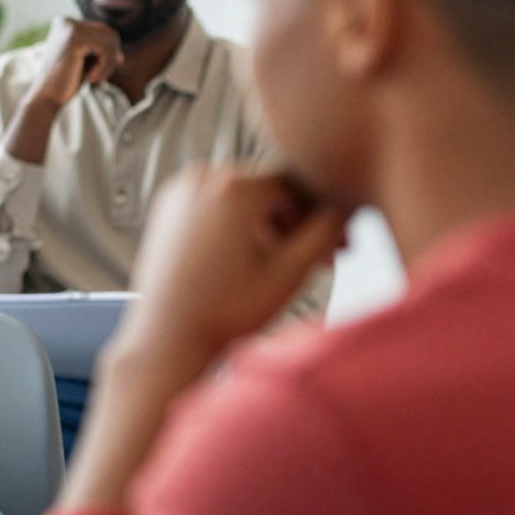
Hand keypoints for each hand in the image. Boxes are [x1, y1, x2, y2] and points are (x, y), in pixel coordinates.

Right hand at [25, 17, 122, 112]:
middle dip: (112, 55)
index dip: (110, 50)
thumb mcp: (85, 59)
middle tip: (102, 76)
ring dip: (110, 63)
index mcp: (66, 22)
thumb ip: (99, 46)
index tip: (105, 69)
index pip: (102, 29)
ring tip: (97, 79)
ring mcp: (70, 27)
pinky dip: (105, 66)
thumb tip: (118, 43)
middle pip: (108, 31)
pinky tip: (92, 79)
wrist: (47, 97)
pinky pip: (105, 48)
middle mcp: (66, 21)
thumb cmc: (67, 81)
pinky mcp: (75, 38)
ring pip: (109, 39)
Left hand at [57, 167, 345, 514]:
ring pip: (244, 198)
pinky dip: (239, 225)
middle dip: (297, 223)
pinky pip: (216, 205)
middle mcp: (203, 177)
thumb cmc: (223, 311)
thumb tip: (347, 208)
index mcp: (235, 186)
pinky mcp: (169, 208)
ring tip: (286, 265)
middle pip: (270, 190)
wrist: (167, 337)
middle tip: (323, 260)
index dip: (323, 216)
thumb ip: (325, 232)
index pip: (299, 185)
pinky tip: (255, 259)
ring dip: (270, 225)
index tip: (339, 246)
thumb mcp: (290, 272)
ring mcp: (181, 191)